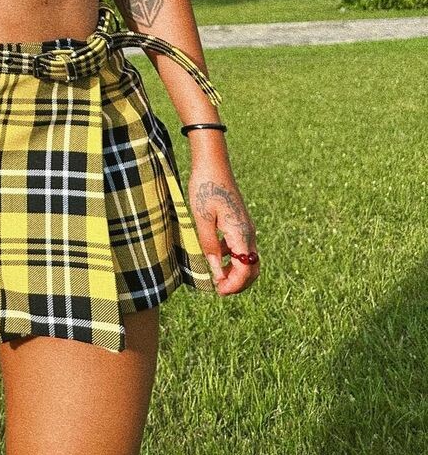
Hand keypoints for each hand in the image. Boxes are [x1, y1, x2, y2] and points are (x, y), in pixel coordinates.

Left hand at [187, 161, 260, 296]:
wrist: (213, 162)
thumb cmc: (205, 187)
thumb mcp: (202, 218)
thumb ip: (210, 246)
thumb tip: (216, 272)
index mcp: (241, 233)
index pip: (246, 271)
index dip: (234, 286)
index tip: (218, 292)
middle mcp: (248, 232)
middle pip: (252, 269)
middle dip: (238, 283)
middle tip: (218, 289)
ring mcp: (245, 227)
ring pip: (247, 259)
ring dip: (235, 271)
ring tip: (215, 276)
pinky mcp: (239, 221)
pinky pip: (240, 246)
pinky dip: (231, 257)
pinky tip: (214, 254)